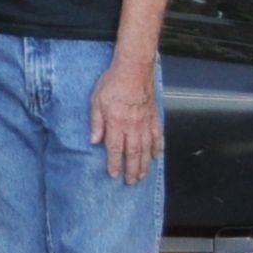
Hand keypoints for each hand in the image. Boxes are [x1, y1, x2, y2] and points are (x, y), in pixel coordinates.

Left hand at [91, 64, 162, 183]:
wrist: (134, 70)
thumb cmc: (113, 83)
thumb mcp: (96, 101)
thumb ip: (96, 122)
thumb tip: (94, 141)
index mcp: (116, 123)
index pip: (115, 149)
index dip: (114, 164)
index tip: (114, 175)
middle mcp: (132, 127)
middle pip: (133, 154)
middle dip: (132, 170)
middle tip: (131, 182)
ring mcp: (145, 123)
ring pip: (147, 149)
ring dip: (145, 164)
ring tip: (142, 175)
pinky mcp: (154, 117)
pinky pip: (158, 136)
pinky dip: (158, 148)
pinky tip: (157, 156)